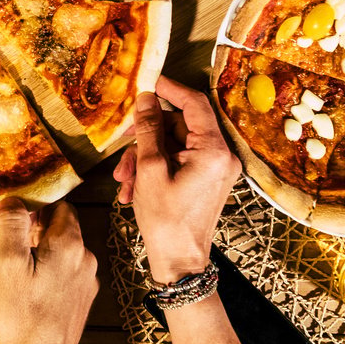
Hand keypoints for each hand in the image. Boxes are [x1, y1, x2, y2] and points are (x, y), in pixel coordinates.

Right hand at [0, 199, 97, 343]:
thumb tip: (15, 200)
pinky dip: (36, 274)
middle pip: (52, 232)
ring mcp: (84, 283)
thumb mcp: (9, 262)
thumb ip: (13, 224)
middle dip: (20, 235)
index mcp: (70, 245)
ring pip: (52, 255)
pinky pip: (57, 275)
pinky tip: (13, 288)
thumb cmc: (23, 316)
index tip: (9, 219)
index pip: (58, 207)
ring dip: (24, 255)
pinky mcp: (78, 302)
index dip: (32, 208)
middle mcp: (84, 261)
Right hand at [114, 77, 239, 283]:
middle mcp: (222, 157)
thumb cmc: (166, 220)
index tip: (149, 82)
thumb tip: (146, 98)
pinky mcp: (207, 180)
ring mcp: (216, 169)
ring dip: (145, 158)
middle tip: (122, 145)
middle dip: (147, 138)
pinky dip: (155, 169)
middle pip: (179, 127)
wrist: (179, 262)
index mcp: (214, 151)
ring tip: (124, 181)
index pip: (195, 104)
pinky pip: (179, 161)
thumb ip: (148, 130)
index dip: (170, 90)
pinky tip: (134, 189)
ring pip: (174, 146)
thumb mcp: (150, 170)